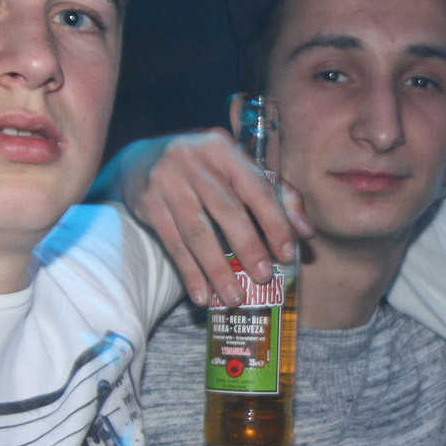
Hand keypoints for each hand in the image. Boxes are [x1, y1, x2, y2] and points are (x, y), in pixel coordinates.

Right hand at [120, 130, 312, 305]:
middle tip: (264, 277)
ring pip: (197, 232)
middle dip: (248, 246)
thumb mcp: (236, 170)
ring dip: (217, 269)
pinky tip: (202, 295)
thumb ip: (276, 195)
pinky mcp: (146, 202)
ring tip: (234, 297)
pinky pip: (173, 244)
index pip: (256, 186)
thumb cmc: (203, 170)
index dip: (274, 221)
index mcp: (223, 148)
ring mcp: (166, 180)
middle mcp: (193, 159)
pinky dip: (189, 273)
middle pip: (226, 209)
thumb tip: (305, 231)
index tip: (288, 253)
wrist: (140, 161)